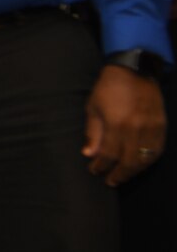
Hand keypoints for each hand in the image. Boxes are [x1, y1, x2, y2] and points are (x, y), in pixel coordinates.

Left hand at [82, 65, 165, 186]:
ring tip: (123, 176)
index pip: (108, 154)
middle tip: (109, 181)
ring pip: (145, 159)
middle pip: (128, 161)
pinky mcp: (161, 126)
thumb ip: (92, 133)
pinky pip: (157, 150)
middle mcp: (135, 129)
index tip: (94, 170)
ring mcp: (151, 128)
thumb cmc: (108, 88)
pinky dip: (148, 161)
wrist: (134, 70)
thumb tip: (89, 155)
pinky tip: (139, 165)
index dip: (100, 165)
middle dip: (118, 174)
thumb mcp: (93, 107)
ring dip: (133, 171)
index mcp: (116, 124)